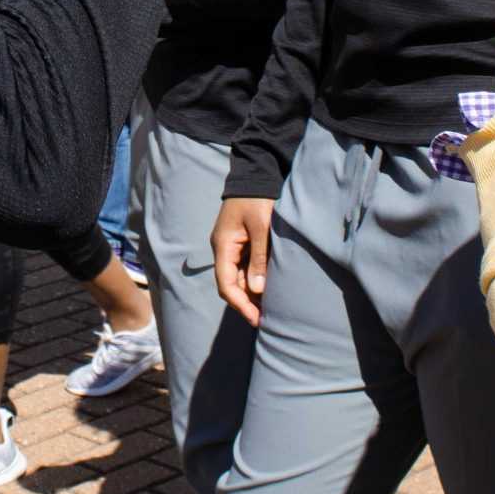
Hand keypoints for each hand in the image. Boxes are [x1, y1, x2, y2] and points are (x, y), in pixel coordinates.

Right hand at [211, 197, 274, 325]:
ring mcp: (232, 246)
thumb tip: (256, 289)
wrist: (256, 175)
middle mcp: (224, 249)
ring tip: (271, 307)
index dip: (240, 304)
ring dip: (252, 292)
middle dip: (247, 302)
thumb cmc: (258, 199)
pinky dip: (256, 279)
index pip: (226, 284)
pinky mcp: (242, 243)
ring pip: (239, 277)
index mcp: (223, 246)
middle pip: (232, 284)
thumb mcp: (261, 227)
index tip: (256, 318)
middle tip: (267, 318)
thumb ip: (259, 258)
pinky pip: (246, 267)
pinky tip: (269, 288)